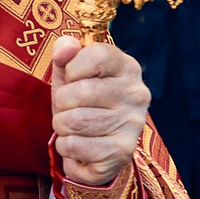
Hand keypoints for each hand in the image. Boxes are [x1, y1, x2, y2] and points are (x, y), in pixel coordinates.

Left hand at [49, 35, 150, 188]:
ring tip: (74, 128)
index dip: (73, 68)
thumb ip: (66, 54)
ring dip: (62, 126)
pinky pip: (74, 145)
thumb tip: (66, 46)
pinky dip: (66, 148)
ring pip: (74, 120)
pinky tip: (80, 146)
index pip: (97, 54)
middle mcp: (137, 94)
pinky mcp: (121, 152)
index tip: (73, 79)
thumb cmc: (82, 105)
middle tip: (70, 109)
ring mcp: (133, 124)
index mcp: (127, 68)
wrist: (95, 150)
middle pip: (81, 91)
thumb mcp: (71, 75)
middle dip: (62, 103)